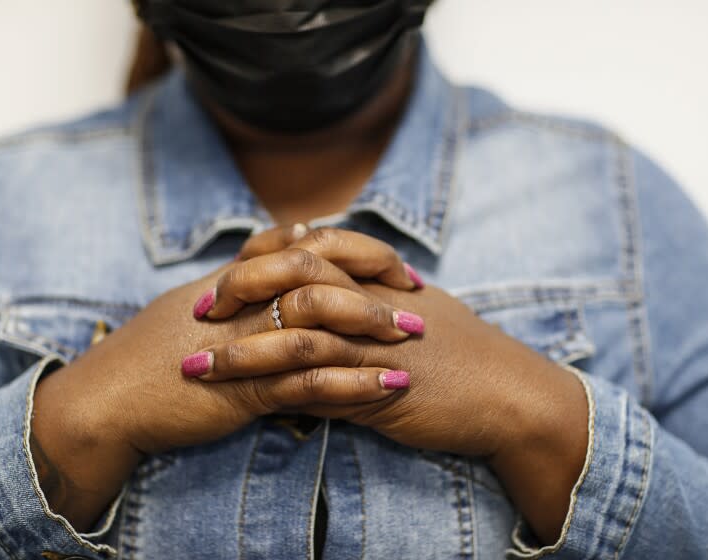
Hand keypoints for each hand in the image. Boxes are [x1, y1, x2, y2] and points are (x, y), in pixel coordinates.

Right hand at [30, 230, 421, 529]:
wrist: (106, 398)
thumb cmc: (154, 353)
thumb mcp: (199, 303)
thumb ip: (245, 275)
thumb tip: (290, 239)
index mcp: (234, 278)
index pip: (305, 244)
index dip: (356, 248)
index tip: (395, 265)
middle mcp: (240, 300)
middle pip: (317, 269)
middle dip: (373, 279)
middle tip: (417, 293)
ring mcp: (242, 342)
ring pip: (316, 319)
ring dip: (370, 326)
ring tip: (414, 338)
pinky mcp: (242, 388)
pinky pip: (306, 380)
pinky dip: (353, 383)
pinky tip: (389, 388)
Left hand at [192, 226, 589, 543]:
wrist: (512, 395)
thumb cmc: (466, 356)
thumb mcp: (416, 318)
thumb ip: (370, 306)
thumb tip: (327, 308)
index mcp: (380, 280)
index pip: (311, 248)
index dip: (263, 256)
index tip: (227, 273)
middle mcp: (373, 302)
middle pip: (295, 278)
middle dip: (240, 290)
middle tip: (199, 309)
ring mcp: (375, 345)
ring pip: (296, 335)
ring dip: (240, 352)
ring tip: (196, 368)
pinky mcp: (379, 389)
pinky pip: (318, 386)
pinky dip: (276, 391)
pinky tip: (242, 402)